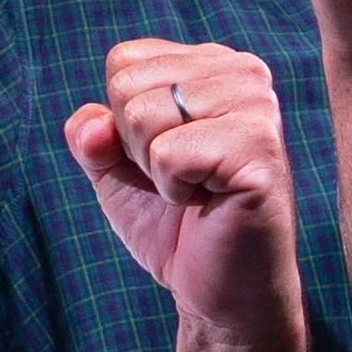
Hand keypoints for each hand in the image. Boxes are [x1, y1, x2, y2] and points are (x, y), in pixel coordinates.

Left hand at [64, 41, 300, 348]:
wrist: (221, 291)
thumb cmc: (174, 225)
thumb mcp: (115, 171)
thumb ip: (91, 136)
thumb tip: (91, 126)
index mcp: (212, 64)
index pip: (124, 59)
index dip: (122, 120)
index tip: (163, 154)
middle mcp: (242, 73)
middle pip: (128, 86)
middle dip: (136, 146)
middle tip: (182, 178)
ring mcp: (257, 108)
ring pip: (145, 115)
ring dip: (156, 169)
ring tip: (197, 189)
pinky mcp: (260, 149)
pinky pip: (171, 153)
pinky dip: (174, 189)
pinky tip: (210, 201)